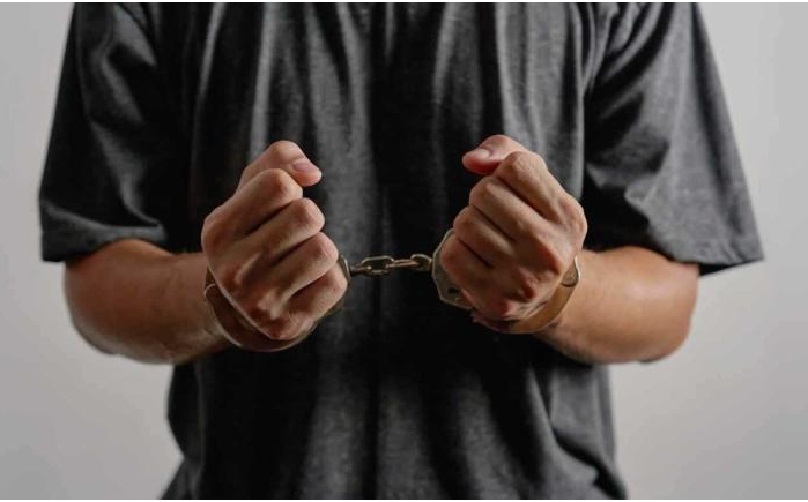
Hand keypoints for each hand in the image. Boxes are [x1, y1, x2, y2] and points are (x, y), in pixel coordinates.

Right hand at [200, 141, 347, 350]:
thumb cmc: (253, 235)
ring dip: (321, 248)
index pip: (278, 182)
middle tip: (292, 236)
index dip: (290, 188)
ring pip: (324, 248)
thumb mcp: (251, 194)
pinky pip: (334, 283)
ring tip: (300, 259)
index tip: (278, 206)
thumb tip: (310, 171)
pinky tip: (306, 284)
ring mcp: (259, 301)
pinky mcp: (286, 323)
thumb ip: (278, 161)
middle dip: (309, 219)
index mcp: (219, 231)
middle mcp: (233, 269)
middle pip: (307, 214)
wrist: (240, 306)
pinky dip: (328, 278)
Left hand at [439, 135, 586, 331]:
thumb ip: (507, 153)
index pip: (516, 166)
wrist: (545, 293)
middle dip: (482, 199)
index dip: (503, 172)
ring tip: (486, 236)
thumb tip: (472, 160)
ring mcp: (522, 278)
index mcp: (568, 216)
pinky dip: (456, 250)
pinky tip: (476, 257)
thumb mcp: (538, 186)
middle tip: (496, 217)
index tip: (513, 191)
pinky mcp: (496, 299)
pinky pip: (451, 254)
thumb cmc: (535, 225)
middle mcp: (549, 249)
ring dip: (467, 224)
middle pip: (485, 192)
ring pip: (464, 222)